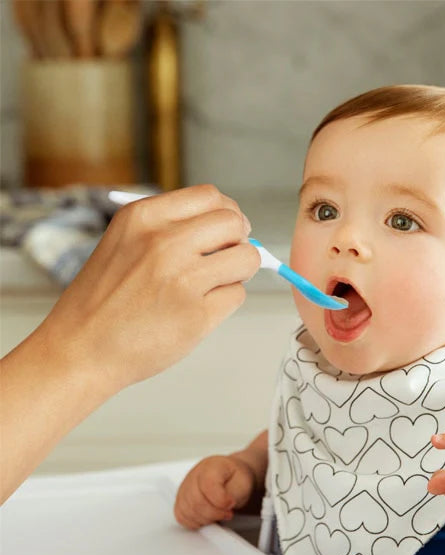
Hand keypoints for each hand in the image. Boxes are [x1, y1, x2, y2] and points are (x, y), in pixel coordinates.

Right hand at [36, 184, 259, 392]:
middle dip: (239, 239)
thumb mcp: (124, 242)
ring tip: (216, 283)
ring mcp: (182, 279)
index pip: (210, 196)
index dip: (226, 213)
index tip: (227, 229)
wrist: (80, 350)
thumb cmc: (104, 301)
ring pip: (247, 258)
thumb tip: (229, 226)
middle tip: (230, 256)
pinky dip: (225, 301)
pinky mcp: (196, 315)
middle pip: (235, 222)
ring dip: (239, 271)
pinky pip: (237, 295)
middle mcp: (164, 243)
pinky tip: (199, 308)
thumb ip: (171, 229)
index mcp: (144, 218)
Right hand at [174, 455, 256, 529]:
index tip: (231, 504)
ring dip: (206, 519)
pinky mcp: (181, 499)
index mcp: (211, 466)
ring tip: (218, 513)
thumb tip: (223, 505)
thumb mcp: (243, 482)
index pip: (208, 486)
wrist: (230, 475)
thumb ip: (233, 493)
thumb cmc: (235, 477)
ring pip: (188, 511)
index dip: (221, 501)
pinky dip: (195, 521)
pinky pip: (181, 516)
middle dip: (215, 513)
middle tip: (227, 512)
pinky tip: (207, 516)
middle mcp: (194, 475)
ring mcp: (185, 487)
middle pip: (197, 501)